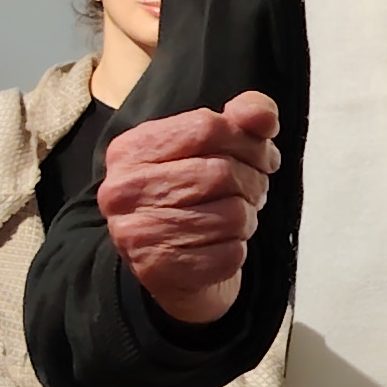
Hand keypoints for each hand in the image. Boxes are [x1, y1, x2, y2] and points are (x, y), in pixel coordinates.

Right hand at [101, 92, 282, 326]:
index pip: (206, 127)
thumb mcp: (211, 148)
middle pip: (221, 172)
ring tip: (234, 219)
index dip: (249, 140)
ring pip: (231, 215)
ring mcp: (137, 233)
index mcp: (130, 149)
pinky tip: (220, 245)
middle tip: (251, 191)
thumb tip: (262, 116)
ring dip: (246, 218)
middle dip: (252, 182)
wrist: (172, 266)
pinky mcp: (160, 270)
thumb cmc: (192, 197)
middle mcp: (124, 190)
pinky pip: (230, 253)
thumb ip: (241, 119)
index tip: (263, 156)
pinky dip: (237, 250)